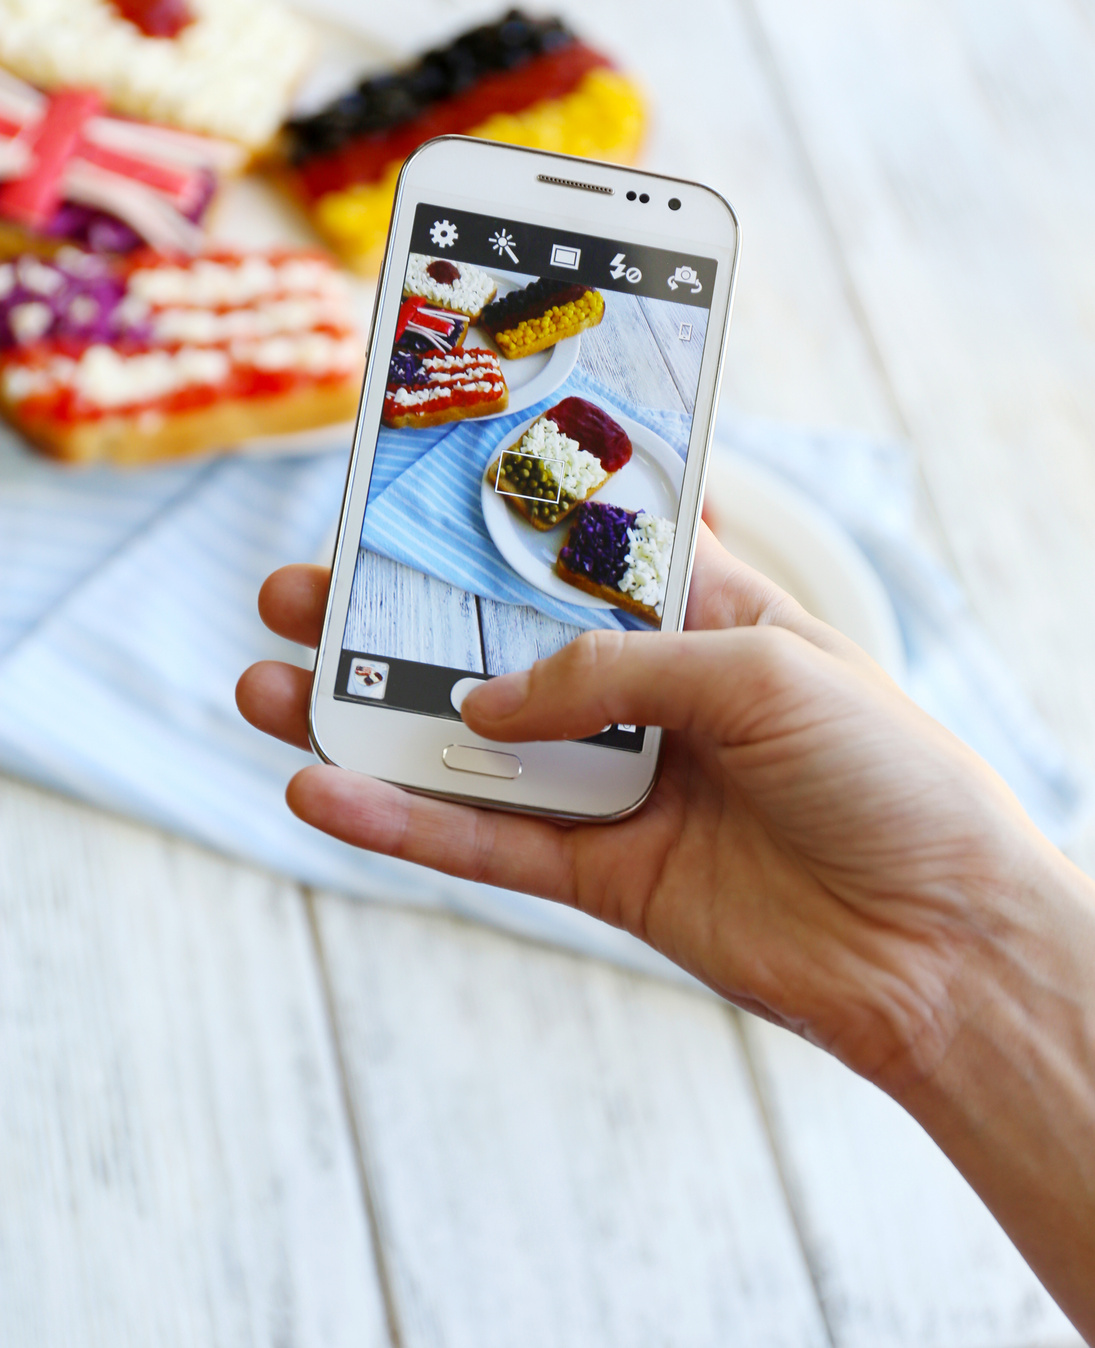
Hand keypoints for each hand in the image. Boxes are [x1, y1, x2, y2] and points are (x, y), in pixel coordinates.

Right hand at [236, 527, 1046, 1095]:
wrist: (941, 941)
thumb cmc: (887, 774)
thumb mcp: (759, 672)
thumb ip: (612, 672)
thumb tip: (484, 700)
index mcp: (698, 613)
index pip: (568, 549)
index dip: (486, 520)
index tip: (396, 489)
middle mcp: (645, 692)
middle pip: (491, 646)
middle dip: (390, 621)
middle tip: (297, 593)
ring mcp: (616, 784)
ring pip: (466, 747)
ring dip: (363, 723)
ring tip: (264, 689)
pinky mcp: (600, 873)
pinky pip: (486, 844)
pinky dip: (403, 822)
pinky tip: (323, 792)